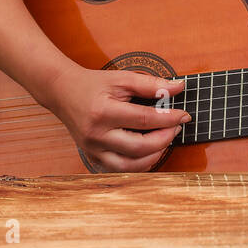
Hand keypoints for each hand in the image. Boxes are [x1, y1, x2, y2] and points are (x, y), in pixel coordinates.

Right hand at [43, 65, 189, 171]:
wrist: (63, 92)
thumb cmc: (94, 85)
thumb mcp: (122, 79)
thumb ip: (151, 84)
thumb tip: (179, 87)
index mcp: (103, 113)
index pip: (144, 120)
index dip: (169, 119)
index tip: (184, 115)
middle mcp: (96, 135)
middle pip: (138, 148)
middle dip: (164, 140)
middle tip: (176, 128)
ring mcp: (93, 149)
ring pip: (129, 166)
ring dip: (154, 156)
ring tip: (165, 140)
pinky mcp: (92, 157)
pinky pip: (119, 169)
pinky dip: (138, 164)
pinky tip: (150, 151)